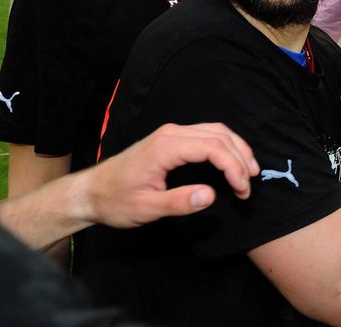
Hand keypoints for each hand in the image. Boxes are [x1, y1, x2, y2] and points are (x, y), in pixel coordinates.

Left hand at [85, 123, 258, 227]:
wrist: (91, 192)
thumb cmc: (116, 201)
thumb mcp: (145, 209)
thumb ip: (178, 202)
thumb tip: (211, 195)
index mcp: (166, 147)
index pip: (213, 148)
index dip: (233, 167)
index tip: (242, 190)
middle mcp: (172, 133)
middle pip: (219, 135)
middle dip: (240, 158)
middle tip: (248, 186)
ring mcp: (172, 132)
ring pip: (216, 130)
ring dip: (237, 149)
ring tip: (249, 172)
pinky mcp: (172, 137)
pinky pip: (207, 133)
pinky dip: (225, 146)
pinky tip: (232, 161)